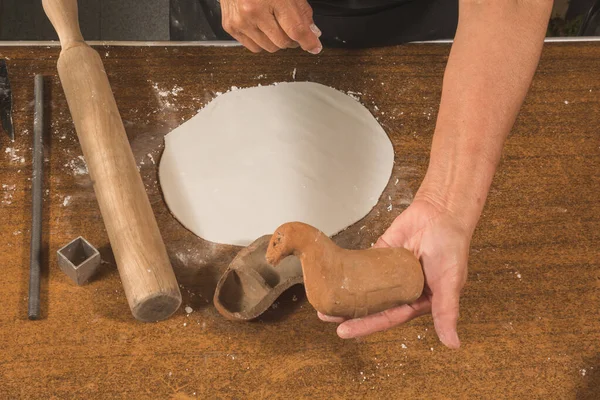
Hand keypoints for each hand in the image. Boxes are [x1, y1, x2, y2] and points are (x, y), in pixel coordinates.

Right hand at [220, 0, 321, 53]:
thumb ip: (302, 11)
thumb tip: (311, 32)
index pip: (296, 29)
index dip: (308, 41)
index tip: (315, 47)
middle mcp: (254, 11)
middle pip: (283, 42)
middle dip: (292, 39)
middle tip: (292, 29)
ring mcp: (240, 21)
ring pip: (270, 48)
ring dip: (277, 40)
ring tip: (275, 24)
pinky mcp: (231, 27)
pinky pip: (255, 47)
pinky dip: (262, 41)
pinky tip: (262, 27)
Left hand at [318, 196, 471, 348]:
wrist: (442, 212)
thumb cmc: (452, 247)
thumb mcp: (450, 283)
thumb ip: (447, 312)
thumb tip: (453, 345)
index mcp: (417, 301)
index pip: (388, 318)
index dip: (366, 326)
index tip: (344, 332)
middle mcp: (401, 289)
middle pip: (372, 305)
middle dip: (350, 312)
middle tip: (325, 316)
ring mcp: (389, 272)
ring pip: (364, 286)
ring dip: (346, 293)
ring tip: (324, 299)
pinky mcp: (381, 253)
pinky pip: (363, 265)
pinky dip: (349, 271)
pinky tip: (334, 276)